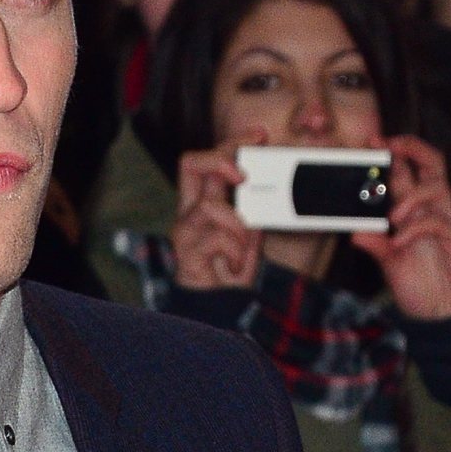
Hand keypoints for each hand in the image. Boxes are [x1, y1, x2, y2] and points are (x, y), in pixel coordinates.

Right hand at [170, 144, 260, 292]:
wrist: (217, 315)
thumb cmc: (229, 278)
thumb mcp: (250, 241)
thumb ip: (254, 217)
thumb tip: (266, 196)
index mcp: (203, 204)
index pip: (208, 160)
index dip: (232, 142)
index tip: (260, 136)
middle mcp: (188, 213)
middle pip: (191, 163)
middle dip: (221, 157)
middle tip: (244, 173)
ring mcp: (184, 232)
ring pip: (210, 204)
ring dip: (238, 226)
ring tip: (244, 250)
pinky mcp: (185, 253)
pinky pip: (216, 237)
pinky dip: (235, 251)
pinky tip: (236, 269)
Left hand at [355, 135, 450, 323]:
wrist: (440, 314)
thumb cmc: (418, 284)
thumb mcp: (389, 263)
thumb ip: (375, 245)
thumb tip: (354, 232)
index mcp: (415, 210)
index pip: (408, 171)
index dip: (395, 153)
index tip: (373, 141)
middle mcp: (434, 209)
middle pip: (432, 163)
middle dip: (411, 147)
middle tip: (388, 144)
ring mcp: (449, 221)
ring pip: (436, 186)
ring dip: (410, 197)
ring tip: (392, 220)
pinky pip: (440, 221)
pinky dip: (416, 229)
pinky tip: (400, 243)